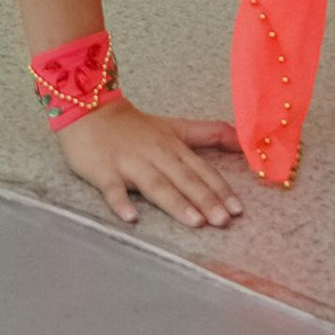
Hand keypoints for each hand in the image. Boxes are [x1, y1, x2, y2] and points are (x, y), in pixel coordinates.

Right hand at [57, 100, 246, 229]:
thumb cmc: (137, 127)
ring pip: (156, 185)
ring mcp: (130, 163)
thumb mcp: (176, 127)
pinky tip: (131, 217)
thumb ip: (209, 133)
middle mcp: (156, 155)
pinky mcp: (104, 171)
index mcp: (174, 146)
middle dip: (206, 199)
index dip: (221, 189)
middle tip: (224, 221)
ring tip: (196, 222)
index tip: (238, 209)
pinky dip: (121, 202)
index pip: (201, 170)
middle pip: (184, 179)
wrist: (91, 112)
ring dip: (176, 203)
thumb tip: (242, 142)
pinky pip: (113, 189)